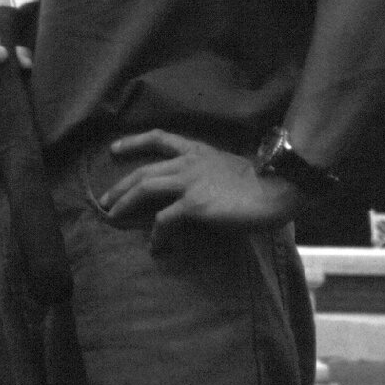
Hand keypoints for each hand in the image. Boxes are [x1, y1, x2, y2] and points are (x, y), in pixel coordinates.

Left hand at [99, 130, 299, 249]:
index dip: (133, 142)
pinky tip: (155, 246)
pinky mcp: (194, 204)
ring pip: (144, 188)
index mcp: (198, 151)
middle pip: (143, 170)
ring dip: (125, 202)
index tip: (115, 149)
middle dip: (120, 185)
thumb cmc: (264, 182)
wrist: (279, 187)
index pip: (158, 138)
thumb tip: (205, 192)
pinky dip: (156, 234)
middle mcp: (188, 162)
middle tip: (105, 199)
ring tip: (113, 216)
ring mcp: (189, 182)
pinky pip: (164, 219)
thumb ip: (212, 175)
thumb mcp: (231, 169)